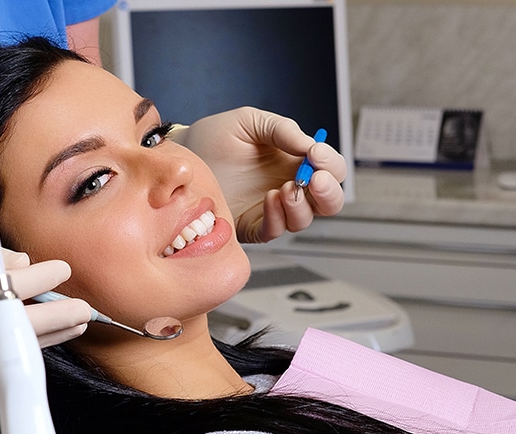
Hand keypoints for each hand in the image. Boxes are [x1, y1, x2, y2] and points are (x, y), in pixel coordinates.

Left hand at [171, 107, 346, 242]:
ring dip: (301, 205)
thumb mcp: (250, 122)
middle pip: (328, 201)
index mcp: (295, 161)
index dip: (331, 164)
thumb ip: (283, 130)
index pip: (332, 169)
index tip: (315, 155)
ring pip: (305, 219)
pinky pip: (275, 230)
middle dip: (329, 193)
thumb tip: (310, 145)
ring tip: (284, 188)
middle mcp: (289, 186)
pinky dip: (278, 218)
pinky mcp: (251, 225)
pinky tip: (270, 199)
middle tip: (314, 180)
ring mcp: (271, 208)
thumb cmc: (215, 137)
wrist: (183, 155)